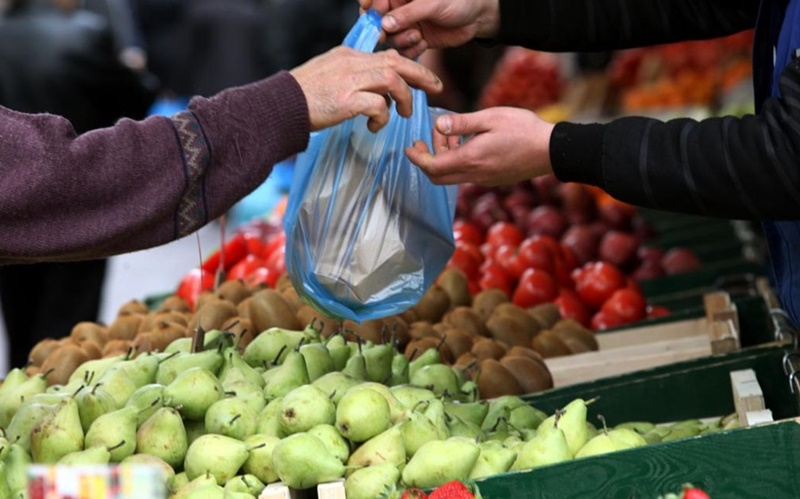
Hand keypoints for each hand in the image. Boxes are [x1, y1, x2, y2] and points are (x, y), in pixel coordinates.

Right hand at [290, 46, 441, 131]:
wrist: (279, 106)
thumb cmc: (302, 97)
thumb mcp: (328, 76)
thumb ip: (351, 78)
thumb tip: (374, 93)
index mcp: (348, 56)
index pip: (387, 56)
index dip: (409, 66)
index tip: (422, 79)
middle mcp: (352, 63)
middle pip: (397, 62)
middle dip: (421, 74)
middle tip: (436, 88)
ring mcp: (350, 80)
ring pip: (393, 81)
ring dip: (404, 99)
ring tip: (404, 114)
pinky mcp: (347, 100)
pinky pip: (378, 105)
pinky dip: (383, 117)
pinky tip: (374, 127)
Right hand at [359, 0, 499, 58]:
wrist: (478, 17)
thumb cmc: (458, 1)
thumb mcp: (432, 3)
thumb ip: (408, 13)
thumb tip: (385, 23)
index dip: (371, 6)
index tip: (372, 12)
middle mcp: (401, 8)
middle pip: (378, 21)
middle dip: (383, 29)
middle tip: (386, 35)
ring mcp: (407, 25)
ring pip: (390, 38)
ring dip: (401, 40)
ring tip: (417, 36)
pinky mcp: (415, 40)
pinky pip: (403, 49)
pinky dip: (411, 50)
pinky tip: (422, 44)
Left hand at [406, 107, 554, 185]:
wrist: (552, 151)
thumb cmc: (524, 129)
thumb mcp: (490, 118)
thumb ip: (462, 123)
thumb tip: (438, 125)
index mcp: (470, 159)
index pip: (432, 167)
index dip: (417, 158)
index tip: (409, 147)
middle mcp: (474, 175)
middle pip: (438, 177)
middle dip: (427, 159)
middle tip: (425, 140)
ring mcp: (484, 180)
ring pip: (452, 175)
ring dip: (445, 158)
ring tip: (452, 134)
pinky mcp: (493, 179)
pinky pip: (467, 174)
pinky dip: (459, 161)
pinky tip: (468, 143)